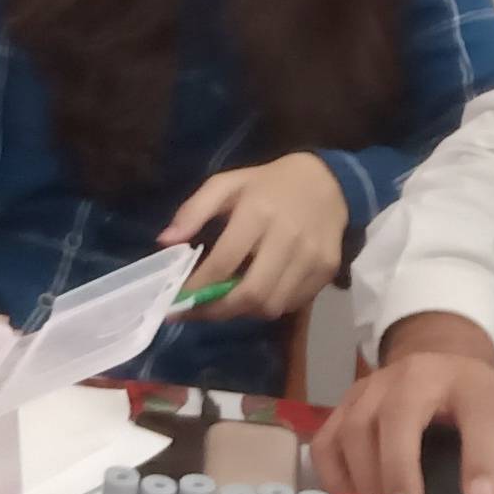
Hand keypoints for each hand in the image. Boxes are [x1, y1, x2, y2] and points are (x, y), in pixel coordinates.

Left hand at [159, 155, 350, 323]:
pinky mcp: (327, 270)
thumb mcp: (226, 184)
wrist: (327, 181)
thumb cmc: (267, 184)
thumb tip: (165, 241)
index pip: (224, 262)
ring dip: (243, 312)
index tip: (177, 301)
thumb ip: (193, 210)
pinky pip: (292, 304)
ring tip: (225, 303)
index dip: (198, 288)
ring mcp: (312, 256)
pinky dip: (269, 307)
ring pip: (272, 306)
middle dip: (218, 311)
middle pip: (251, 294)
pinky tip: (256, 294)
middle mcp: (288, 237)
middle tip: (198, 312)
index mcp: (258, 211)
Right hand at [318, 312, 493, 493]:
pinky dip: (335, 484)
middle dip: (401, 470)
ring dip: (367, 484)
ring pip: (354, 432)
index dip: (481, 456)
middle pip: (397, 416)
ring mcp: (370, 390)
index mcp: (474, 383)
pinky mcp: (342, 409)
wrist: (444, 365)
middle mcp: (416, 377)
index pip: (477, 413)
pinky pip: (326, 447)